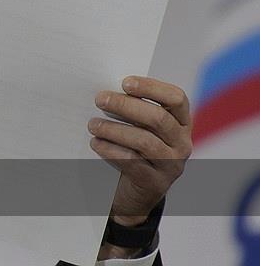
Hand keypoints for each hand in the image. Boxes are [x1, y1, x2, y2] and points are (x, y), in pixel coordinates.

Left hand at [88, 76, 191, 258]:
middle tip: (100, 99)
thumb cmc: (135, 149)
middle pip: (158, 118)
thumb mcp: (141, 128)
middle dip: (126, 106)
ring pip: (145, 141)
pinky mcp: (155, 182)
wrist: (136, 191)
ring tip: (93, 124)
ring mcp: (172, 164)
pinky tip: (96, 143)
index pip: (177, 98)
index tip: (125, 82)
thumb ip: (134, 110)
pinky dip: (110, 150)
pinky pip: (132, 162)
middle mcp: (182, 143)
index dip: (152, 87)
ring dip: (114, 129)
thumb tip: (108, 90)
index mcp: (181, 123)